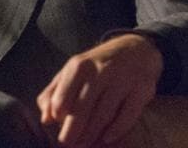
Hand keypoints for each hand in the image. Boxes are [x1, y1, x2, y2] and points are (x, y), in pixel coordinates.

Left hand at [36, 33, 162, 146]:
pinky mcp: (141, 90)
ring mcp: (122, 80)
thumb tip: (45, 119)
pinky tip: (106, 138)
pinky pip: (127, 116)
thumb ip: (54, 93)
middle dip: (72, 132)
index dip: (58, 116)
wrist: (135, 49)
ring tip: (84, 145)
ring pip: (103, 115)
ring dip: (91, 135)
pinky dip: (116, 130)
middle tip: (67, 145)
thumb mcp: (72, 71)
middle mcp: (100, 71)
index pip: (62, 98)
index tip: (56, 128)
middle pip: (82, 110)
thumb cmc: (97, 66)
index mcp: (79, 66)